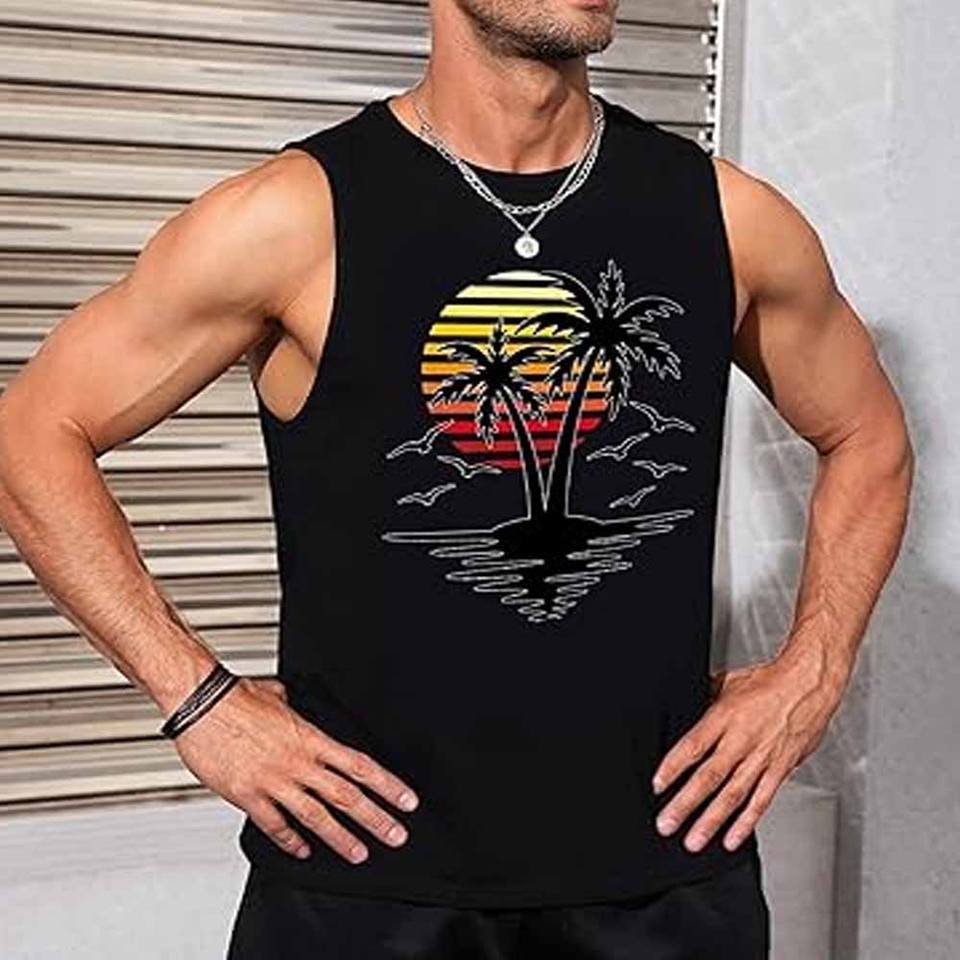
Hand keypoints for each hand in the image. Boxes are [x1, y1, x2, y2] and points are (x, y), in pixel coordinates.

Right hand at [172, 676, 418, 863]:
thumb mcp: (279, 696)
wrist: (203, 704)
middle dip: (375, 819)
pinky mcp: (248, 796)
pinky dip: (290, 840)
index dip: (387, 785)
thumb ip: (293, 707)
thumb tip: (293, 702)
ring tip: (359, 853)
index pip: (360, 766)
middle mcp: (298, 763)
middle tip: (395, 835)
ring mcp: (274, 782)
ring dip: (341, 837)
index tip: (406, 800)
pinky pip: (275, 824)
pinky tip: (303, 851)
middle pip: (346, 795)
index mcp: (311, 739)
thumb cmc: (238, 697)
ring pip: (316, 816)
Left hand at [651, 646, 847, 852]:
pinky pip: (761, 801)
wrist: (810, 684)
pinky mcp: (780, 770)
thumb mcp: (727, 683)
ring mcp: (762, 758)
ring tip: (693, 841)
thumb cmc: (768, 682)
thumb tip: (684, 708)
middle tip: (666, 824)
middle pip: (709, 777)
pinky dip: (746, 823)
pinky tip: (731, 839)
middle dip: (685, 804)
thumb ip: (704, 700)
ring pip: (733, 796)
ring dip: (711, 821)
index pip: (693, 746)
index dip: (673, 768)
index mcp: (724, 717)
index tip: (657, 785)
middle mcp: (742, 741)